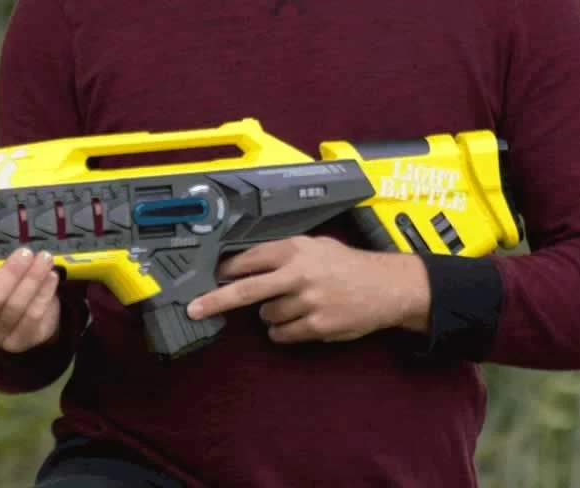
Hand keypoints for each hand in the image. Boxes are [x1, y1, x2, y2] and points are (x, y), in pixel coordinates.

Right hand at [0, 247, 60, 352]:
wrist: (23, 310)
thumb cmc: (0, 281)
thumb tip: (2, 235)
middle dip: (10, 274)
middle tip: (25, 253)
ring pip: (15, 308)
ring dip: (32, 280)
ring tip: (44, 258)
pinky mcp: (17, 342)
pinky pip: (32, 318)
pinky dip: (44, 294)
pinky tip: (51, 277)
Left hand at [186, 235, 429, 344]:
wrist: (384, 287)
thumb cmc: (346, 264)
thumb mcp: (315, 244)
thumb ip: (283, 252)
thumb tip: (245, 263)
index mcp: (296, 249)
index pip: (250, 258)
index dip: (227, 269)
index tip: (210, 275)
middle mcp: (299, 274)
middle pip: (246, 290)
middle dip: (216, 300)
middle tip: (194, 309)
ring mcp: (307, 302)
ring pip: (267, 316)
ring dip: (271, 313)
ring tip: (294, 303)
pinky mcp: (316, 326)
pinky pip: (283, 334)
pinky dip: (284, 331)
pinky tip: (301, 319)